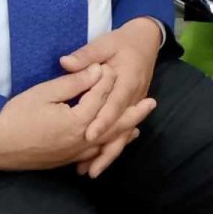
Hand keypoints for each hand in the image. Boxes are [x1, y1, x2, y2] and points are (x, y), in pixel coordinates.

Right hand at [0, 64, 145, 172]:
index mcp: (77, 122)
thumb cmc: (14, 115)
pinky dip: (104, 149)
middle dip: (133, 114)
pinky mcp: (62, 161)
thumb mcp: (45, 93)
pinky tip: (107, 145)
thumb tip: (98, 71)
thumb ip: (74, 82)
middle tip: (151, 103)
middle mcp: (80, 142)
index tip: (112, 67)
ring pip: (105, 144)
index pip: (100, 98)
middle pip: (113, 126)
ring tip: (137, 126)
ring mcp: (71, 155)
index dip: (106, 81)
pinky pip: (90, 155)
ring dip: (122, 134)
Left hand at [59, 17, 162, 175]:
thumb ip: (86, 55)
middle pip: (122, 127)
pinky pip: (123, 133)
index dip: (103, 120)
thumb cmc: (121, 42)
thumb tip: (66, 62)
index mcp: (128, 79)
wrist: (146, 41)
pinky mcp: (131, 110)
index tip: (89, 134)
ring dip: (109, 154)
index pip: (115, 103)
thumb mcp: (105, 43)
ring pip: (124, 134)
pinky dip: (113, 147)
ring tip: (91, 172)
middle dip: (106, 149)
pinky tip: (99, 161)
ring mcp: (134, 105)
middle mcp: (134, 96)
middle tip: (89, 169)